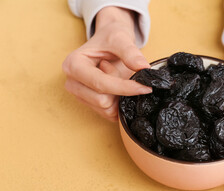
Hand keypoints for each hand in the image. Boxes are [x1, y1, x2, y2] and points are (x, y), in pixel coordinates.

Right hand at [62, 7, 151, 121]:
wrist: (108, 42)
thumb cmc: (110, 38)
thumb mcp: (120, 38)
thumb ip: (131, 53)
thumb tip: (143, 68)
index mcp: (73, 65)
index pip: (100, 84)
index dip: (125, 88)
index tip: (145, 87)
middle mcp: (72, 83)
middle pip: (102, 101)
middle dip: (120, 91)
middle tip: (120, 71)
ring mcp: (80, 95)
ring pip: (106, 109)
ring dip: (120, 97)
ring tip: (117, 76)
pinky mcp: (89, 104)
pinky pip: (109, 113)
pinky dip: (119, 103)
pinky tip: (118, 87)